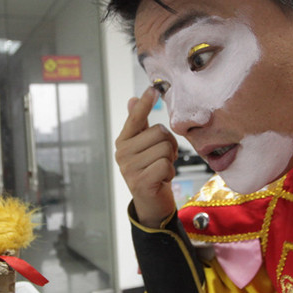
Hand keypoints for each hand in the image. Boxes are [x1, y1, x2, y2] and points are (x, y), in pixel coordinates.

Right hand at [115, 86, 178, 226]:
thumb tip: (132, 99)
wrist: (152, 204)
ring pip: (165, 149)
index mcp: (123, 141)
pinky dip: (169, 172)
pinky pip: (165, 165)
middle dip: (169, 146)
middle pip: (160, 133)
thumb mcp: (145, 147)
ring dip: (170, 161)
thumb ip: (139, 125)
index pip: (135, 118)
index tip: (153, 88)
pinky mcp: (140, 181)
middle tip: (163, 159)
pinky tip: (161, 180)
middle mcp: (122, 153)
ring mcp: (129, 168)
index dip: (145, 104)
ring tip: (161, 170)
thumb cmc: (151, 171)